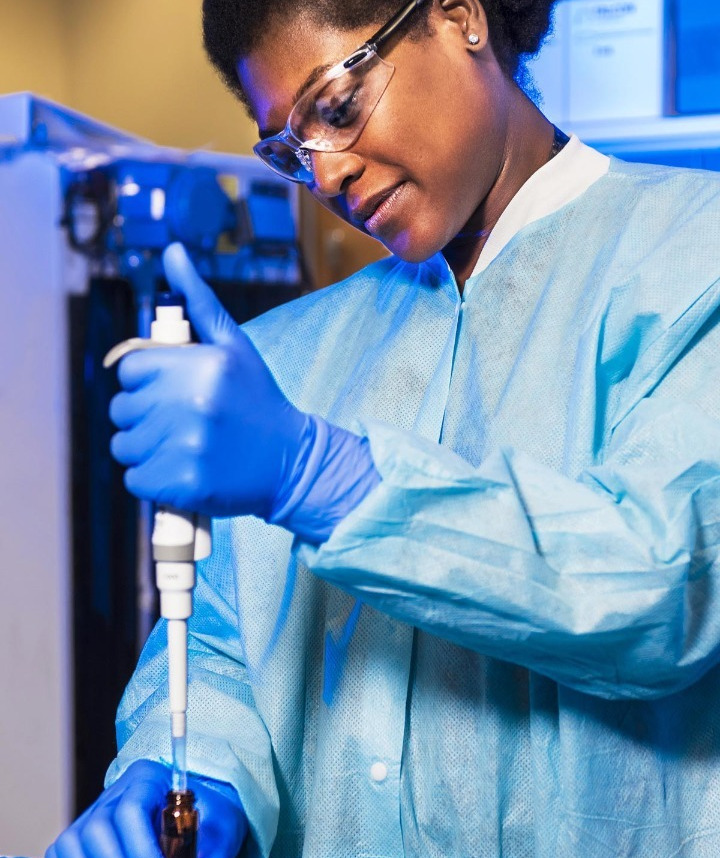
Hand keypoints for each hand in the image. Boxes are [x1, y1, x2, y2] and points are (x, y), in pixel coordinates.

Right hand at [45, 759, 247, 857]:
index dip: (140, 849)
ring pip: (70, 842)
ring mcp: (94, 813)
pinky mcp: (83, 836)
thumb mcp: (222, 824)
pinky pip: (61, 852)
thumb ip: (211, 846)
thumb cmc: (211, 815)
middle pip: (95, 828)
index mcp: (148, 778)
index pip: (132, 810)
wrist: (202, 812)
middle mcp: (115, 792)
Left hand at [109, 243, 309, 518]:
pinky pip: (135, 480)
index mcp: (201, 366)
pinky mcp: (183, 484)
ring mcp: (187, 447)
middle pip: (122, 408)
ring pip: (124, 445)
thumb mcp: (233, 345)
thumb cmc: (257, 400)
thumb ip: (198, 301)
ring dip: (145, 449)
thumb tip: (173, 252)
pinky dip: (152, 480)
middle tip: (183, 422)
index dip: (147, 381)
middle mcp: (192, 404)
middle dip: (145, 415)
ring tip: (183, 446)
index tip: (174, 392)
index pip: (130, 369)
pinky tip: (183, 469)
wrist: (291, 461)